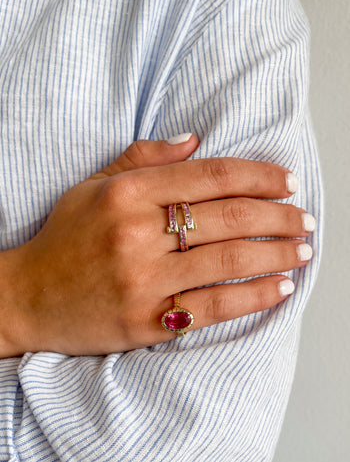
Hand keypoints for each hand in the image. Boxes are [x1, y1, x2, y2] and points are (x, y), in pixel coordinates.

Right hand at [0, 135, 314, 356]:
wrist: (29, 296)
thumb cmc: (65, 238)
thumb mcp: (94, 185)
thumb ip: (144, 157)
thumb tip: (197, 140)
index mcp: (127, 193)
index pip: (212, 176)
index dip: (260, 176)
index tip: (288, 182)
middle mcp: (137, 234)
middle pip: (230, 218)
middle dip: (280, 216)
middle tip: (305, 219)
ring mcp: (143, 281)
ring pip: (230, 262)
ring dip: (277, 254)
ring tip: (303, 251)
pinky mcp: (146, 321)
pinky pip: (214, 307)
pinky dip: (254, 297)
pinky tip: (280, 288)